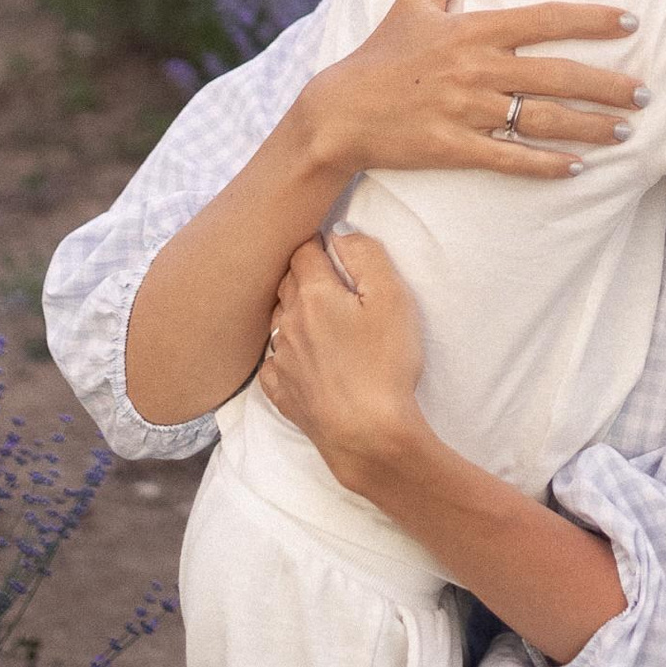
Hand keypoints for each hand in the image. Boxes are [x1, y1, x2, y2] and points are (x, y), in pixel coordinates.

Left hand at [264, 233, 430, 495]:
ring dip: (294, 310)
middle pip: (287, 282)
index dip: (318, 244)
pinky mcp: (281, 391)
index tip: (332, 249)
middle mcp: (288, 320)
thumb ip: (365, 255)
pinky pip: (274, 359)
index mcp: (314, 294)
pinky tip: (302, 356)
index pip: (303, 251)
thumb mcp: (391, 297)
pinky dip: (285, 350)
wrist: (366, 434)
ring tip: (318, 316)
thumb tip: (339, 233)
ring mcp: (281, 357)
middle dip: (304, 274)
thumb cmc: (384, 363)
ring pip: (278, 318)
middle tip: (328, 278)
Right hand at [297, 0, 644, 182]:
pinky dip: (545, 165)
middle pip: (556, 75)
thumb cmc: (382, 53)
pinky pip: (509, 159)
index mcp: (472, 29)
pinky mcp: (454, 148)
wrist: (339, 110)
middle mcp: (476, 68)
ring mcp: (465, 111)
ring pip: (541, 120)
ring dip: (588, 127)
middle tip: (644, 92)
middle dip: (607, 85)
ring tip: (624, 132)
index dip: (591, 19)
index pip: (545, 19)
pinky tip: (577, 169)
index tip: (629, 21)